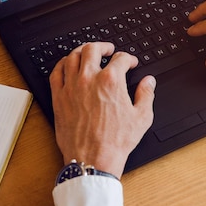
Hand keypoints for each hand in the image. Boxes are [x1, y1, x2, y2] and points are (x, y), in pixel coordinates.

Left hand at [49, 42, 155, 177]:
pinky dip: (63, 64)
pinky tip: (68, 64)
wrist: (93, 159)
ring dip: (82, 50)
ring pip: (73, 56)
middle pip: (93, 49)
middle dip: (104, 46)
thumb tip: (149, 82)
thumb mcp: (141, 117)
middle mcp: (89, 79)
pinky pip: (57, 72)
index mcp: (111, 81)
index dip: (129, 58)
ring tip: (88, 52)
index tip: (130, 63)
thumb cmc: (115, 141)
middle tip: (108, 49)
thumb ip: (146, 94)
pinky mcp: (59, 97)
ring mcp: (72, 87)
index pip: (120, 58)